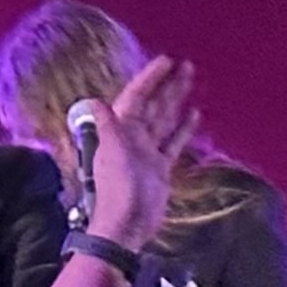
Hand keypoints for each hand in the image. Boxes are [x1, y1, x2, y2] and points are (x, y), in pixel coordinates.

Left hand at [74, 55, 196, 253]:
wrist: (126, 226)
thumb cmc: (118, 190)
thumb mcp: (112, 155)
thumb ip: (106, 127)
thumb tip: (93, 100)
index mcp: (121, 131)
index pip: (137, 97)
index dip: (150, 78)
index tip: (166, 61)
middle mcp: (134, 137)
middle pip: (153, 104)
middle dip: (167, 84)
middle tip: (186, 65)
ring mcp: (148, 152)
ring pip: (165, 119)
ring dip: (176, 100)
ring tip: (191, 81)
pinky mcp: (160, 167)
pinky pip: (173, 141)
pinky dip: (182, 127)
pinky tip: (193, 114)